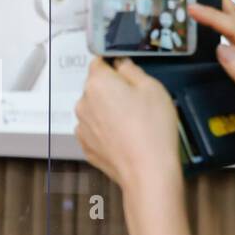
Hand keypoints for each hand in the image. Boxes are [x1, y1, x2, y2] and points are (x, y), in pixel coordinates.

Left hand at [74, 56, 181, 192]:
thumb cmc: (152, 131)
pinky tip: (126, 137)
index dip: (114, 65)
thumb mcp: (152, 87)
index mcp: (98, 83)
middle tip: (138, 101)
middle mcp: (83, 103)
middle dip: (114, 90)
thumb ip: (132, 69)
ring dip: (109, 111)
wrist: (147, 172)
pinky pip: (95, 130)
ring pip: (95, 109)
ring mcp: (82, 126)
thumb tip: (122, 64)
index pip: (98, 62)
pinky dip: (107, 130)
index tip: (126, 71)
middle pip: (96, 87)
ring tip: (134, 123)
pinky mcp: (86, 146)